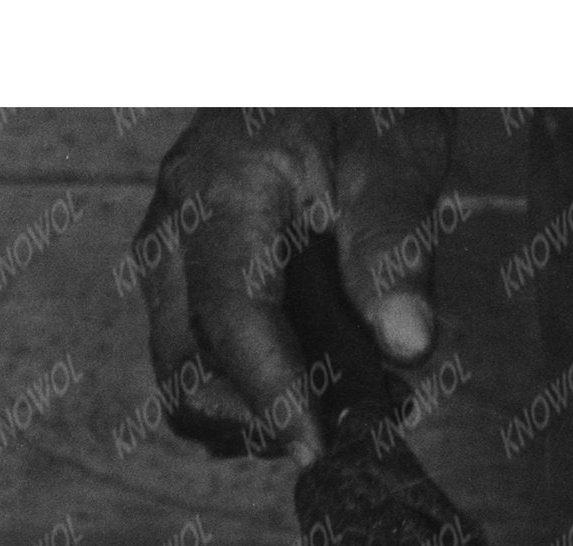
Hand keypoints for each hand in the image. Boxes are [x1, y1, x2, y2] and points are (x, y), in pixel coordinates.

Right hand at [130, 113, 458, 460]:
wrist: (317, 72)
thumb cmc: (356, 96)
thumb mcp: (394, 152)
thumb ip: (395, 244)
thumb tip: (407, 343)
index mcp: (220, 190)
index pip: (231, 319)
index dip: (271, 395)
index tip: (317, 445)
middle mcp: (172, 234)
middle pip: (186, 372)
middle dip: (257, 422)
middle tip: (339, 433)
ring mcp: (166, 264)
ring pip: (184, 382)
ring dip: (253, 418)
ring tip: (335, 407)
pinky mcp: (176, 286)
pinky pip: (194, 366)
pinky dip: (247, 396)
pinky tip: (307, 386)